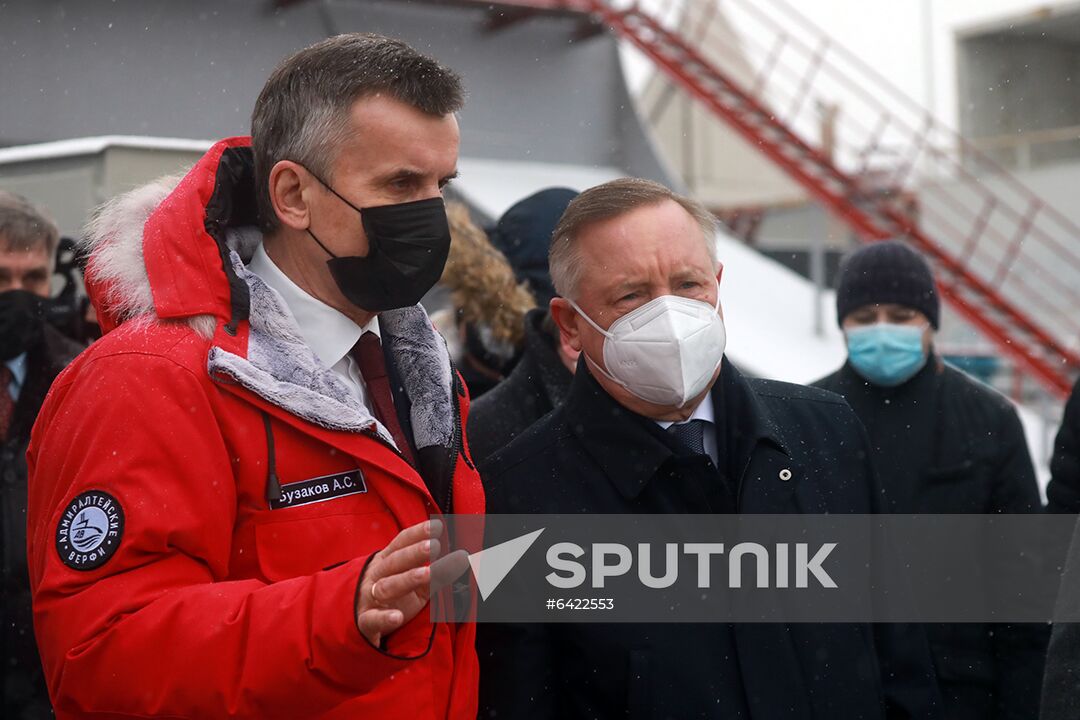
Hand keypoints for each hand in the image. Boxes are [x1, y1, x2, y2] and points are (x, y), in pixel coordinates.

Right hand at [355, 519, 468, 645]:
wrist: (356, 622)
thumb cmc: (392, 597)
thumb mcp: (416, 583)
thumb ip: (437, 571)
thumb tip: (463, 557)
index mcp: (387, 561)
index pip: (401, 542)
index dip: (418, 533)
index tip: (437, 526)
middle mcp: (377, 575)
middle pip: (396, 561)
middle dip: (415, 553)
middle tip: (435, 545)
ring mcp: (369, 597)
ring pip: (387, 586)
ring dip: (407, 579)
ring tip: (427, 574)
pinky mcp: (365, 621)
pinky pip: (373, 619)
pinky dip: (384, 618)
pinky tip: (397, 617)